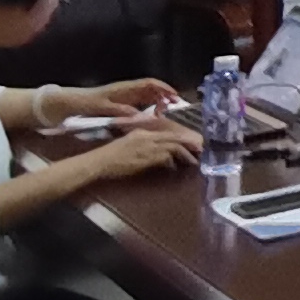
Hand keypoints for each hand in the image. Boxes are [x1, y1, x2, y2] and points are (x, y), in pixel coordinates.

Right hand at [78, 124, 199, 183]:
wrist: (100, 162)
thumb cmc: (111, 156)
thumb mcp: (128, 143)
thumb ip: (143, 144)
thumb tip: (157, 152)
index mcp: (143, 132)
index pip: (166, 133)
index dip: (180, 138)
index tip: (190, 142)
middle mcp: (147, 136)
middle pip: (173, 138)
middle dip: (188, 144)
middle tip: (199, 150)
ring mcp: (147, 146)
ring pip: (173, 146)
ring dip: (184, 154)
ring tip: (192, 161)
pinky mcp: (146, 156)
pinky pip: (165, 157)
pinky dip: (172, 162)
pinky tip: (175, 168)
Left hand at [86, 77, 179, 119]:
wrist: (78, 101)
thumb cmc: (90, 103)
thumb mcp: (104, 108)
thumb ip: (121, 111)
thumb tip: (138, 115)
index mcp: (126, 88)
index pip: (149, 84)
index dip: (163, 87)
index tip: (174, 95)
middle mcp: (129, 89)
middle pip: (152, 88)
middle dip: (165, 94)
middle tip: (175, 104)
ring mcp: (127, 94)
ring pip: (148, 94)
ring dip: (159, 99)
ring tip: (166, 110)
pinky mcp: (124, 100)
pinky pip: (142, 100)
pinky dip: (151, 104)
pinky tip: (154, 113)